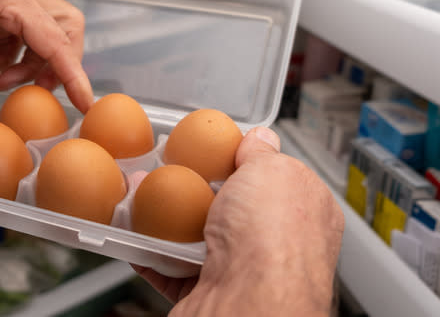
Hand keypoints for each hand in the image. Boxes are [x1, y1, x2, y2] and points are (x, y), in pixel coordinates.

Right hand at [136, 127, 343, 316]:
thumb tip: (259, 138)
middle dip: (193, 188)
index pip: (274, 178)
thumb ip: (263, 153)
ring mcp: (241, 272)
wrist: (245, 305)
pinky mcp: (206, 293)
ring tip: (139, 194)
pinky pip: (170, 267)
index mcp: (304, 212)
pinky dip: (149, 250)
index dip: (243, 161)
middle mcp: (276, 245)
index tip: (212, 150)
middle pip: (228, 207)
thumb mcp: (272, 170)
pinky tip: (135, 231)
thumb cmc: (271, 240)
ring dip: (163, 218)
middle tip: (167, 170)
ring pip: (195, 237)